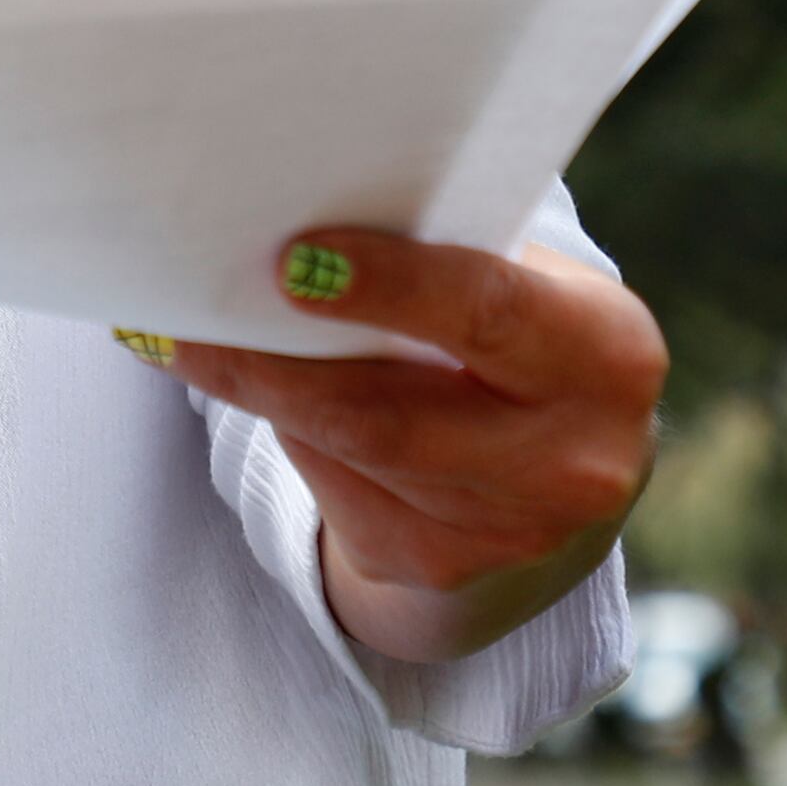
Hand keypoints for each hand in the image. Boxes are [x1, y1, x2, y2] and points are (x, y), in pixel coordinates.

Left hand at [154, 232, 663, 666]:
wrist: (567, 466)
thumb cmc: (521, 331)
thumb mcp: (525, 280)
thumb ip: (447, 253)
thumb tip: (296, 216)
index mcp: (605, 353)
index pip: (486, 311)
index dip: (389, 287)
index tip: (291, 263)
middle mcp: (572, 461)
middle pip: (389, 413)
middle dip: (273, 364)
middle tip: (181, 316)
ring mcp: (508, 533)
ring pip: (351, 454)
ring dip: (259, 393)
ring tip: (181, 338)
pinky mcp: (443, 569)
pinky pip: (340, 494)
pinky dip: (287, 434)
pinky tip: (244, 390)